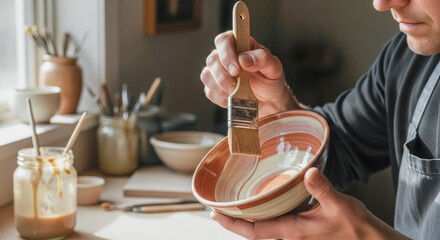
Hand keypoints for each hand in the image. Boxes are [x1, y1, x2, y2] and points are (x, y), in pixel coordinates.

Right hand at [201, 31, 300, 117]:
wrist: (268, 99)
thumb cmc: (269, 79)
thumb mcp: (273, 67)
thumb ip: (262, 59)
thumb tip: (244, 59)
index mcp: (239, 45)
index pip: (224, 40)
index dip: (226, 54)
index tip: (236, 70)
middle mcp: (224, 56)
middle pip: (212, 59)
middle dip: (222, 75)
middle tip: (235, 86)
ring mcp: (216, 72)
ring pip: (207, 75)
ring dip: (220, 87)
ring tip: (235, 93)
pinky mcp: (213, 87)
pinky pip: (209, 92)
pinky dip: (220, 98)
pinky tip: (232, 99)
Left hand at [210, 167, 410, 239]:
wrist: (367, 239)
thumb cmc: (354, 226)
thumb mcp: (339, 205)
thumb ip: (322, 189)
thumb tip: (308, 172)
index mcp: (293, 231)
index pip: (255, 231)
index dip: (233, 223)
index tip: (216, 214)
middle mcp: (290, 234)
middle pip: (253, 231)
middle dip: (233, 222)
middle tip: (215, 211)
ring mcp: (294, 232)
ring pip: (263, 228)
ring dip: (246, 220)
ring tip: (232, 207)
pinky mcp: (300, 227)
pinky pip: (274, 223)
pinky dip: (262, 215)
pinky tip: (260, 204)